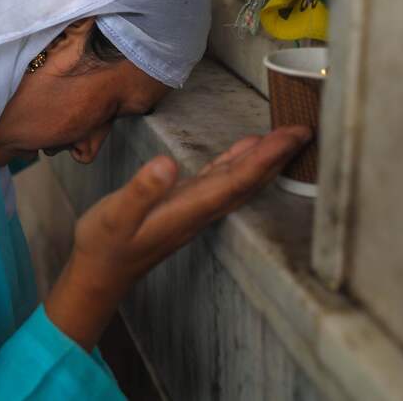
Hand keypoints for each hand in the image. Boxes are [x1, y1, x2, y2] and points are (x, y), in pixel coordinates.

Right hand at [44, 126, 311, 349]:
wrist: (98, 274)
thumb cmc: (105, 246)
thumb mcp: (115, 216)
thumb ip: (141, 191)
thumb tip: (167, 164)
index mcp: (189, 210)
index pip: (237, 180)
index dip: (267, 158)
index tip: (291, 137)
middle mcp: (199, 210)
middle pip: (248, 180)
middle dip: (277, 156)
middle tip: (304, 129)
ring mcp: (193, 208)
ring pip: (238, 180)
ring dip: (264, 158)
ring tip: (286, 136)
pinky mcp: (183, 204)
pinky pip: (221, 180)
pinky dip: (238, 162)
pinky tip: (245, 149)